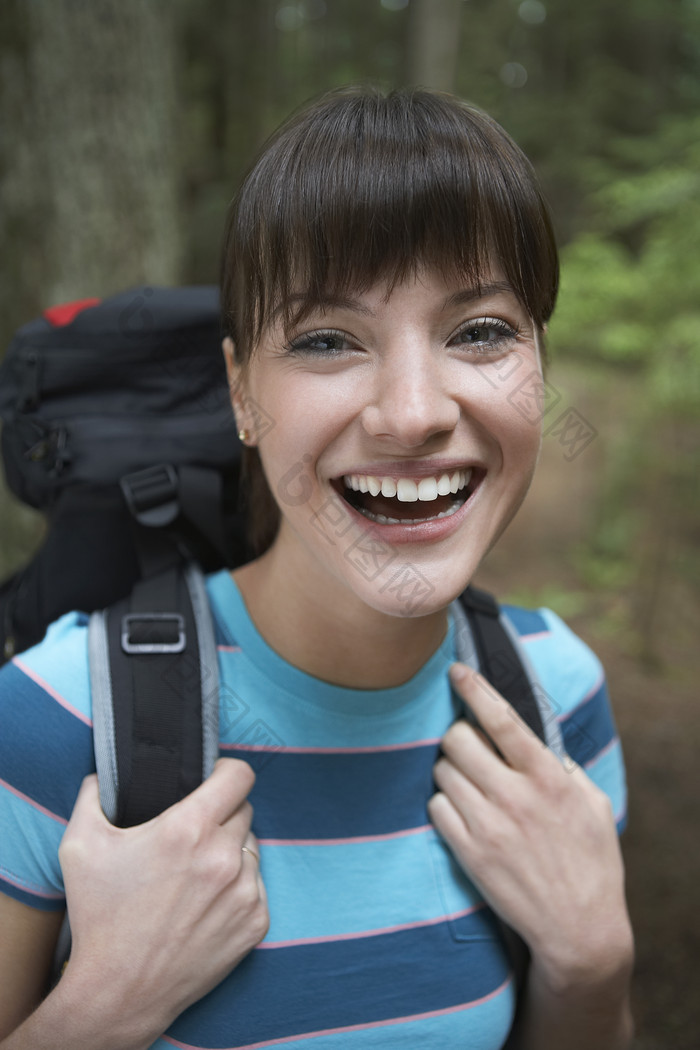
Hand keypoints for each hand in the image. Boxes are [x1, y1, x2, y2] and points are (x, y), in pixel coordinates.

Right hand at [58, 758, 267, 1043]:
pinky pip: (257, 884)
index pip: (239, 775)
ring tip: (197, 872)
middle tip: (193, 834)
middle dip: (221, 814)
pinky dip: (238, 886)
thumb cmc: (99, 917)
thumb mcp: (80, 846)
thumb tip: (104, 774)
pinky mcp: (256, 921)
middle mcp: (223, 856)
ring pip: (251, 847)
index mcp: (188, 829)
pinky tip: (207, 902)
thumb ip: (93, 796)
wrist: (119, 991)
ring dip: (231, 850)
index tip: (212, 781)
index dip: (225, 772)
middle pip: (244, 809)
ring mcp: (244, 891)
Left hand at [428, 665, 632, 992]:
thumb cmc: (591, 862)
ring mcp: (489, 825)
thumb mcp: (592, 804)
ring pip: (442, 771)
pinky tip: (463, 812)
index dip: (474, 689)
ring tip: (470, 784)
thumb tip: (531, 738)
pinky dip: (444, 803)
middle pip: (458, 739)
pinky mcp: (469, 852)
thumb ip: (561, 766)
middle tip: (469, 748)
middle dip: (459, 736)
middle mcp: (515, 796)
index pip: (502, 719)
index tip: (455, 670)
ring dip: (450, 770)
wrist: (578, 929)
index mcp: (548, 777)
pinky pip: (435, 807)